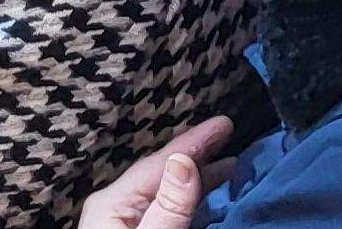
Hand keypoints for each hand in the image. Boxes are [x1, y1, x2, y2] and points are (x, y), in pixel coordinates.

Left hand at [77, 117, 230, 228]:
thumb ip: (168, 205)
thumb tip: (183, 161)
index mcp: (112, 201)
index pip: (160, 162)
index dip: (194, 141)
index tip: (224, 123)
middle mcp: (114, 204)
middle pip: (161, 170)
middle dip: (196, 152)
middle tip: (228, 133)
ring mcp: (120, 218)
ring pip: (164, 188)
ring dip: (196, 176)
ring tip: (228, 165)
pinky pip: (162, 205)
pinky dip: (185, 196)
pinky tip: (200, 195)